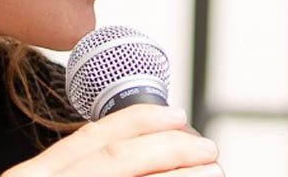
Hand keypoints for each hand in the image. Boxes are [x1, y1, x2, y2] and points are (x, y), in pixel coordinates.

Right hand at [2, 104, 223, 176]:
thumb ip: (74, 169)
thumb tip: (133, 155)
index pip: (91, 137)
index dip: (139, 121)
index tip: (176, 117)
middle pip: (116, 157)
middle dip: (170, 148)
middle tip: (208, 150)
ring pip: (125, 176)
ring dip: (180, 175)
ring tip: (212, 172)